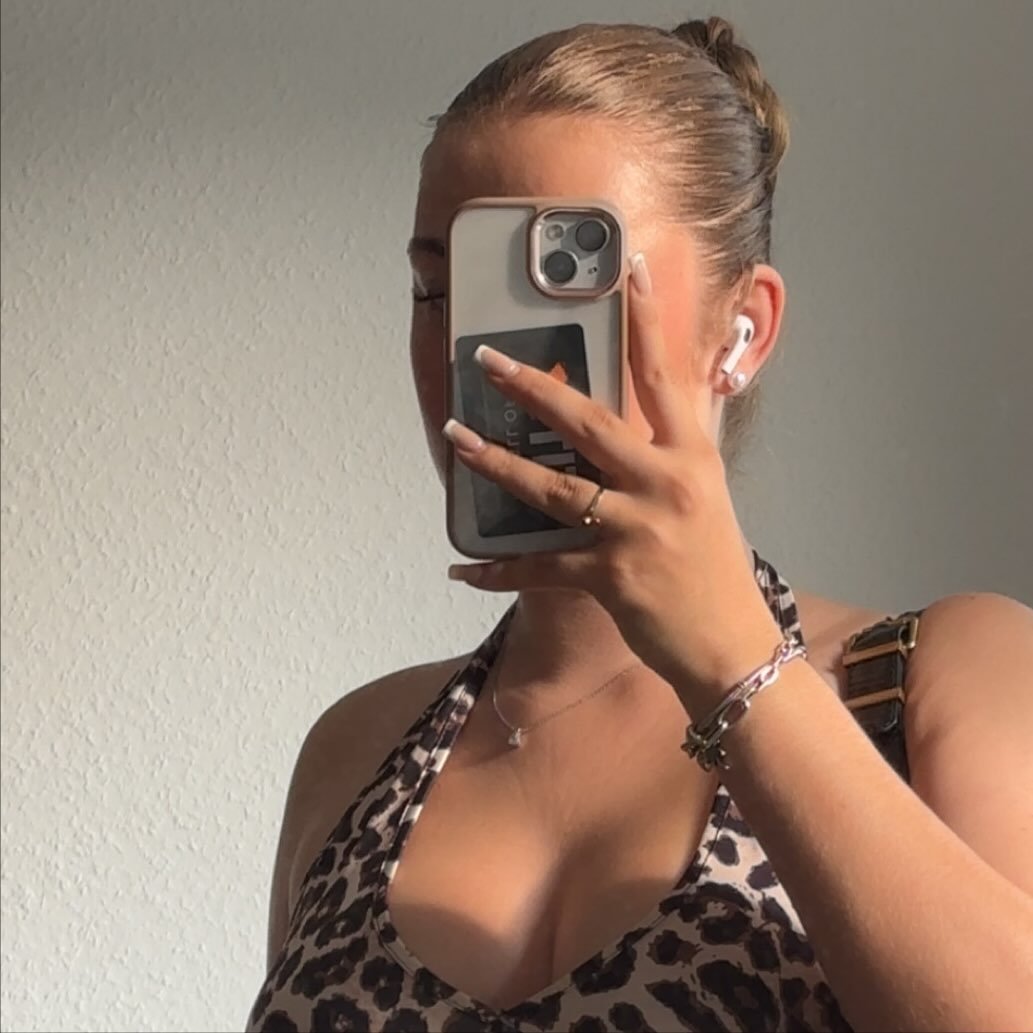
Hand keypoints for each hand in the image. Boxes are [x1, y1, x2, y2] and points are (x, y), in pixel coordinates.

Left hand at [444, 254, 782, 711]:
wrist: (730, 643)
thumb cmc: (714, 568)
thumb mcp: (701, 499)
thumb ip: (664, 459)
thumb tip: (619, 431)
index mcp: (691, 458)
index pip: (665, 377)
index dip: (646, 322)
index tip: (628, 270)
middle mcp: (665, 484)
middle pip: (589, 423)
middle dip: (533, 390)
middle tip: (488, 362)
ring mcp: (636, 531)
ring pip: (553, 488)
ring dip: (497, 464)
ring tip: (455, 438)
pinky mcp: (610, 577)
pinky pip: (541, 567)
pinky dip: (499, 571)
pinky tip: (462, 569)